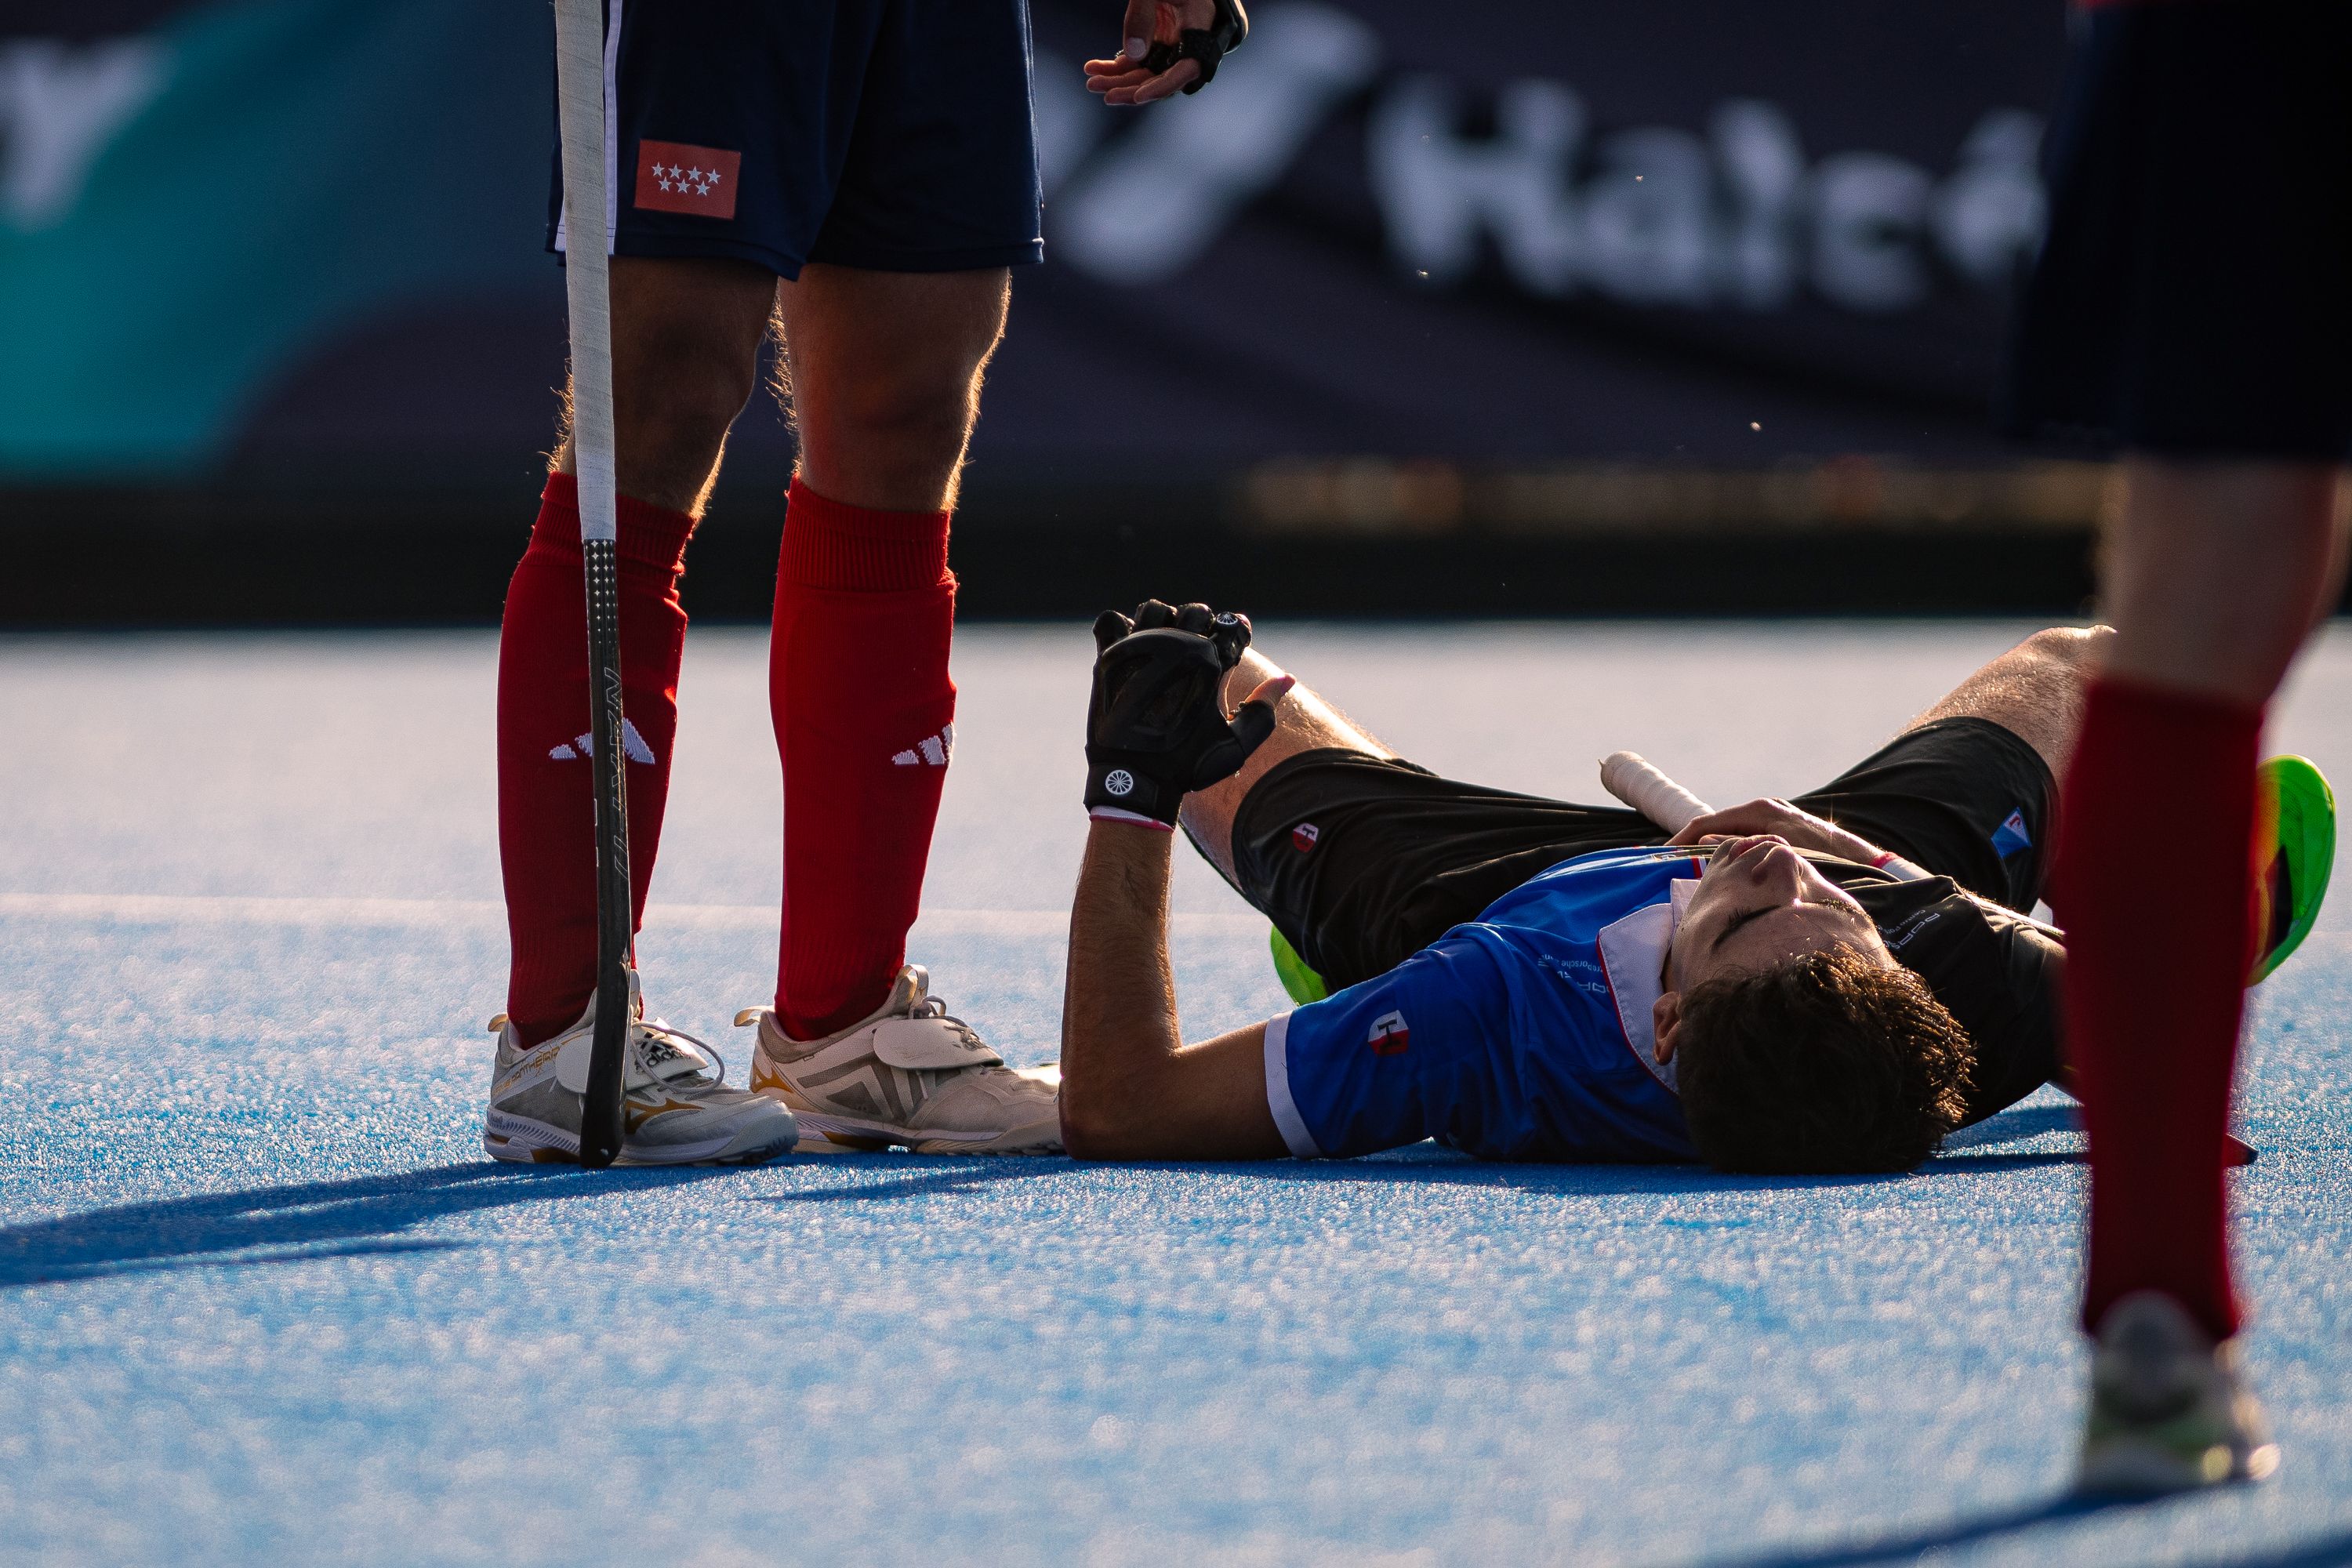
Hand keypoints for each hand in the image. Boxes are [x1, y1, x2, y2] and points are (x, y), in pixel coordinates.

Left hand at [1084, 0, 1246, 104]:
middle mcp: (1186, 47)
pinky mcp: (1155, 47)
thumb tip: (1132, 54)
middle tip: (1101, 89)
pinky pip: (1136, 63)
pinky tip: (1095, 68)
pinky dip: (1116, 68)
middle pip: (1160, 80)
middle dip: (1129, 89)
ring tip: (1092, 82)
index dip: (1162, 87)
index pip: (1185, 70)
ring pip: (1145, 76)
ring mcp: (1170, 49)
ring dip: (1118, 82)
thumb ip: (1142, 15)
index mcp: (1199, 31)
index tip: (1138, 97)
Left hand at [1084, 599, 1288, 824]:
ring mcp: (1138, 651)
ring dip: (1165, 622)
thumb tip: (1287, 678)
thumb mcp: (1235, 746)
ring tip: (1166, 647)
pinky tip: (1132, 647)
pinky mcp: (1108, 658)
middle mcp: (1174, 651)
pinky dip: (1122, 627)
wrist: (1133, 782)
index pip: (1232, 627)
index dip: (1237, 636)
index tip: (1231, 651)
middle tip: (1198, 653)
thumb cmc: (1187, 766)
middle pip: (1196, 612)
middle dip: (1204, 627)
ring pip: (1155, 610)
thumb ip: (1264, 710)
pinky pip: (1112, 621)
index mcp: (1208, 666)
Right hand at [1666, 798, 1883, 863]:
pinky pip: (1745, 837)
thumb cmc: (1821, 859)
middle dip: (1692, 844)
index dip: (1682, 839)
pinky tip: (1724, 867)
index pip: (1706, 822)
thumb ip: (1737, 850)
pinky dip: (1729, 849)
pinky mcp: (1782, 829)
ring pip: (1731, 832)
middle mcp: (1764, 808)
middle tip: (1672, 864)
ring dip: (1711, 848)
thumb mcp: (1774, 855)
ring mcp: (1774, 817)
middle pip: (1716, 825)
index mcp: (1759, 810)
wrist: (1862, 862)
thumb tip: (1703, 844)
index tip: (1664, 855)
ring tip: (1692, 868)